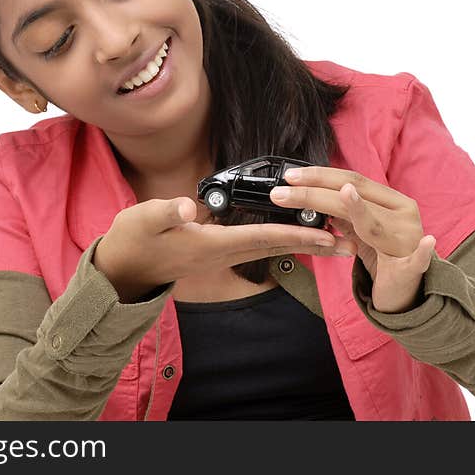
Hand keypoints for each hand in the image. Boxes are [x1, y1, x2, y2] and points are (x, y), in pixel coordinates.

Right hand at [93, 197, 353, 301]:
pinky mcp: (218, 251)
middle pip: (278, 247)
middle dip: (314, 245)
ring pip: (272, 249)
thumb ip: (164, 212)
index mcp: (212, 244)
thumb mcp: (142, 221)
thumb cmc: (133, 241)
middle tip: (351, 244)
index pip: (263, 236)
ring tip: (335, 243)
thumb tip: (184, 205)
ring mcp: (222, 255)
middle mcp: (224, 253)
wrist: (123, 269)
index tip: (328, 234)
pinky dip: (282, 240)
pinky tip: (294, 236)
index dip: (296, 233)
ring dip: (303, 245)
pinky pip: (259, 246)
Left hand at [270, 167, 436, 312]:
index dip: (320, 176)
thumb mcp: (359, 230)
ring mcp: (409, 239)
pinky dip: (423, 253)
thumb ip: (342, 213)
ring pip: (375, 223)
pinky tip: (426, 244)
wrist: (409, 290)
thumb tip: (311, 196)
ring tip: (344, 195)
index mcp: (390, 200)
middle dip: (315, 193)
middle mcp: (403, 214)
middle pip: (356, 194)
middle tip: (282, 192)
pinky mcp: (414, 268)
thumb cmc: (382, 255)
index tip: (290, 176)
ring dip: (354, 209)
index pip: (352, 180)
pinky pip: (420, 260)